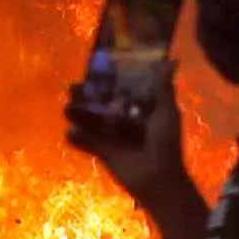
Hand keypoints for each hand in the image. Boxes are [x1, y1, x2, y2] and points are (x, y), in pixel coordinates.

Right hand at [69, 57, 187, 203]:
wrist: (158, 178)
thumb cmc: (165, 143)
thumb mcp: (167, 112)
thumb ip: (164, 88)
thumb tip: (172, 59)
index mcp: (141, 108)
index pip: (122, 89)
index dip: (109, 79)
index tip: (95, 67)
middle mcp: (125, 120)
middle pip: (102, 104)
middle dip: (88, 96)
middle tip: (74, 87)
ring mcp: (113, 137)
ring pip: (92, 121)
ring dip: (79, 114)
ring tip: (67, 108)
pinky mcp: (103, 153)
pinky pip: (87, 143)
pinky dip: (78, 138)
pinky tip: (69, 132)